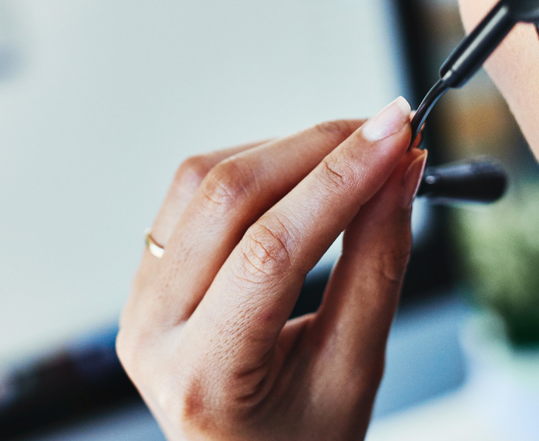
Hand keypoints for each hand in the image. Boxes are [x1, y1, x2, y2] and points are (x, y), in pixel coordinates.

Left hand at [116, 98, 426, 440]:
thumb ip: (377, 266)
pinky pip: (191, 194)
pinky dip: (253, 168)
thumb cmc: (303, 440)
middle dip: (317, 149)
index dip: (340, 181)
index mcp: (202, 376)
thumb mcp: (353, 370)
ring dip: (284, 150)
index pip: (272, 253)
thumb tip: (400, 173)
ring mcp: (138, 302)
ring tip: (354, 150)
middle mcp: (152, 334)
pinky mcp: (145, 277)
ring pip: (203, 182)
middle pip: (228, 199)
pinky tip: (302, 172)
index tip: (396, 135)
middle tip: (388, 129)